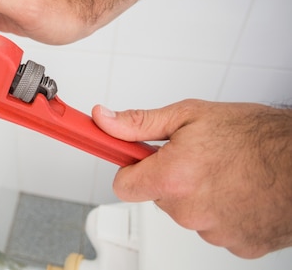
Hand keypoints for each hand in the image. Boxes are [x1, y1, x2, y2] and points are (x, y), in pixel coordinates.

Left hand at [91, 99, 291, 257]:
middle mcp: (188, 211)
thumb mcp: (190, 115)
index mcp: (172, 178)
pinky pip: (215, 227)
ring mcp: (214, 232)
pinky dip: (223, 211)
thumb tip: (104, 121)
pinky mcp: (238, 246)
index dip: (131, 169)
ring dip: (198, 194)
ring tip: (226, 172)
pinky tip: (240, 190)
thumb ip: (139, 123)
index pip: (123, 187)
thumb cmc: (257, 136)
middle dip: (171, 177)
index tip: (140, 160)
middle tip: (197, 157)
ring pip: (188, 212)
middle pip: (159, 197)